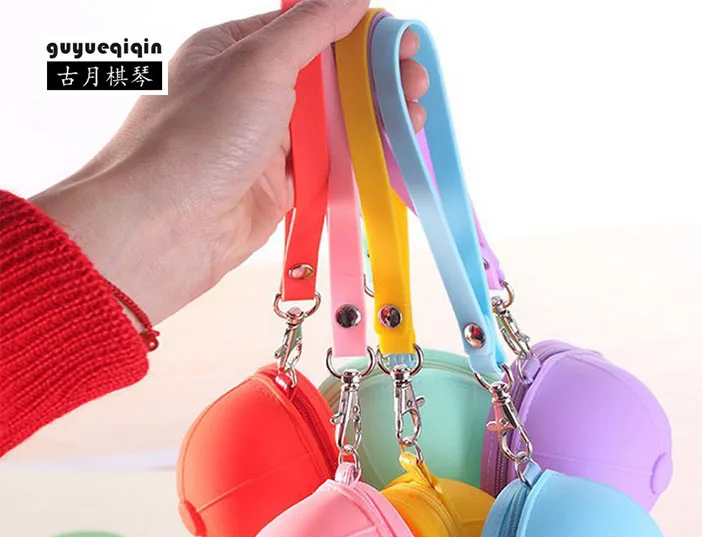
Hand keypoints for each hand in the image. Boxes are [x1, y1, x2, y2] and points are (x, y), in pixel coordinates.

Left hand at [32, 0, 428, 324]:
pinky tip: (394, 152)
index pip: (310, 31)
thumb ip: (311, 29)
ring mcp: (271, 143)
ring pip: (335, 126)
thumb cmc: (201, 134)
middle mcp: (255, 94)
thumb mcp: (258, 61)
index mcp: (239, 50)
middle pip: (330, 79)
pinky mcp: (284, 188)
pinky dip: (363, 159)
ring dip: (377, 121)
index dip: (359, 33)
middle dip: (376, 79)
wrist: (169, 226)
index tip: (401, 40)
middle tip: (415, 83)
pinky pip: (331, 167)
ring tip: (414, 117)